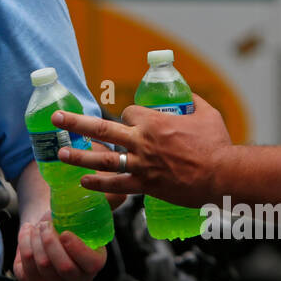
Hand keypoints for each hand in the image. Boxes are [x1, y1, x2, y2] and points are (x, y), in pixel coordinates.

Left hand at [12, 212, 107, 280]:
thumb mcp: (88, 214)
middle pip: (63, 266)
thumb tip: (122, 193)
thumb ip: (106, 203)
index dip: (77, 249)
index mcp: (93, 264)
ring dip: (36, 239)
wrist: (46, 230)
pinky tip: (28, 230)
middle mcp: (75, 280)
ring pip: (41, 264)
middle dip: (51, 241)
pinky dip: (23, 242)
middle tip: (46, 224)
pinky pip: (24, 265)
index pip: (91, 264)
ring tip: (38, 225)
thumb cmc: (71, 222)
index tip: (65, 232)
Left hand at [50, 93, 232, 207]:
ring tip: (61, 154)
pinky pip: (116, 185)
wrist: (222, 175)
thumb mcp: (207, 113)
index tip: (130, 122)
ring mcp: (141, 165)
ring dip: (79, 157)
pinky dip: (98, 184)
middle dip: (76, 123)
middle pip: (102, 130)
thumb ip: (193, 101)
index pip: (128, 113)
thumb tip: (187, 94)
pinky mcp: (145, 186)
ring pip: (103, 160)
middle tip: (57, 119)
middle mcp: (142, 141)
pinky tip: (83, 183)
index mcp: (153, 121)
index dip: (127, 116)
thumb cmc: (217, 144)